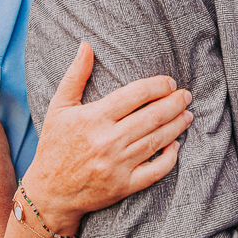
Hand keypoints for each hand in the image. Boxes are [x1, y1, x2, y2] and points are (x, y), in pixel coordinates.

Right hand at [22, 42, 192, 235]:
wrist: (49, 192)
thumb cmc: (54, 145)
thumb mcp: (58, 107)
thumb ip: (75, 75)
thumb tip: (86, 45)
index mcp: (94, 118)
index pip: (135, 94)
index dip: (157, 86)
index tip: (169, 82)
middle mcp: (107, 141)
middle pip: (152, 116)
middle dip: (174, 103)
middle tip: (186, 96)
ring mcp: (117, 165)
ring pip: (157, 140)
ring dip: (177, 126)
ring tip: (187, 115)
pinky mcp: (124, 186)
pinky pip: (155, 171)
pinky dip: (169, 158)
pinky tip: (176, 146)